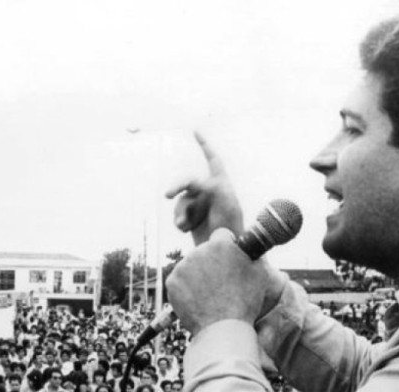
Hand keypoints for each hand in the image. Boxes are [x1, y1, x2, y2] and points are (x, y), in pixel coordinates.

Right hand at [165, 131, 243, 245]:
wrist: (224, 253)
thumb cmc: (231, 229)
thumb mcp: (227, 205)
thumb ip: (214, 189)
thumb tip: (199, 181)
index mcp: (222, 185)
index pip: (213, 160)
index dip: (204, 145)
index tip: (195, 131)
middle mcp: (210, 193)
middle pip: (188, 182)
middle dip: (178, 187)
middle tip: (167, 195)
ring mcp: (199, 205)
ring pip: (181, 201)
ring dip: (181, 213)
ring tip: (185, 226)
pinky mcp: (191, 217)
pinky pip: (177, 213)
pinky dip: (179, 221)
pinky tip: (185, 229)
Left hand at [166, 229, 274, 335]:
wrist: (222, 328)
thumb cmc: (245, 302)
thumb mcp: (259, 273)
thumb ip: (250, 252)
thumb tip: (245, 243)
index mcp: (221, 244)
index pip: (221, 235)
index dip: (226, 248)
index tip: (228, 259)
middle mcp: (199, 250)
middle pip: (204, 251)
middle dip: (211, 263)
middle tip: (220, 283)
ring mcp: (183, 266)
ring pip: (191, 266)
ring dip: (197, 276)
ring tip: (210, 295)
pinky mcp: (171, 281)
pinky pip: (179, 281)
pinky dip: (186, 290)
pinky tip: (198, 300)